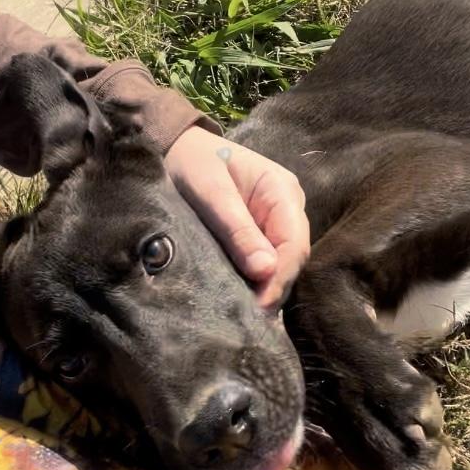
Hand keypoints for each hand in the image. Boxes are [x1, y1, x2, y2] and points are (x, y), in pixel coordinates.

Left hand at [164, 126, 310, 310]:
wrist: (174, 148)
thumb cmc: (192, 163)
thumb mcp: (210, 192)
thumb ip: (237, 229)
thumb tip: (265, 271)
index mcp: (282, 190)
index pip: (294, 243)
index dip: (280, 278)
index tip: (259, 307)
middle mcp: (286, 209)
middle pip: (291, 259)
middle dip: (272, 289)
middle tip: (247, 320)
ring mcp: (274, 224)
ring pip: (279, 266)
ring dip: (263, 290)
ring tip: (242, 316)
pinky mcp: (258, 236)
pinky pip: (264, 264)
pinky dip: (254, 284)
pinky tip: (240, 302)